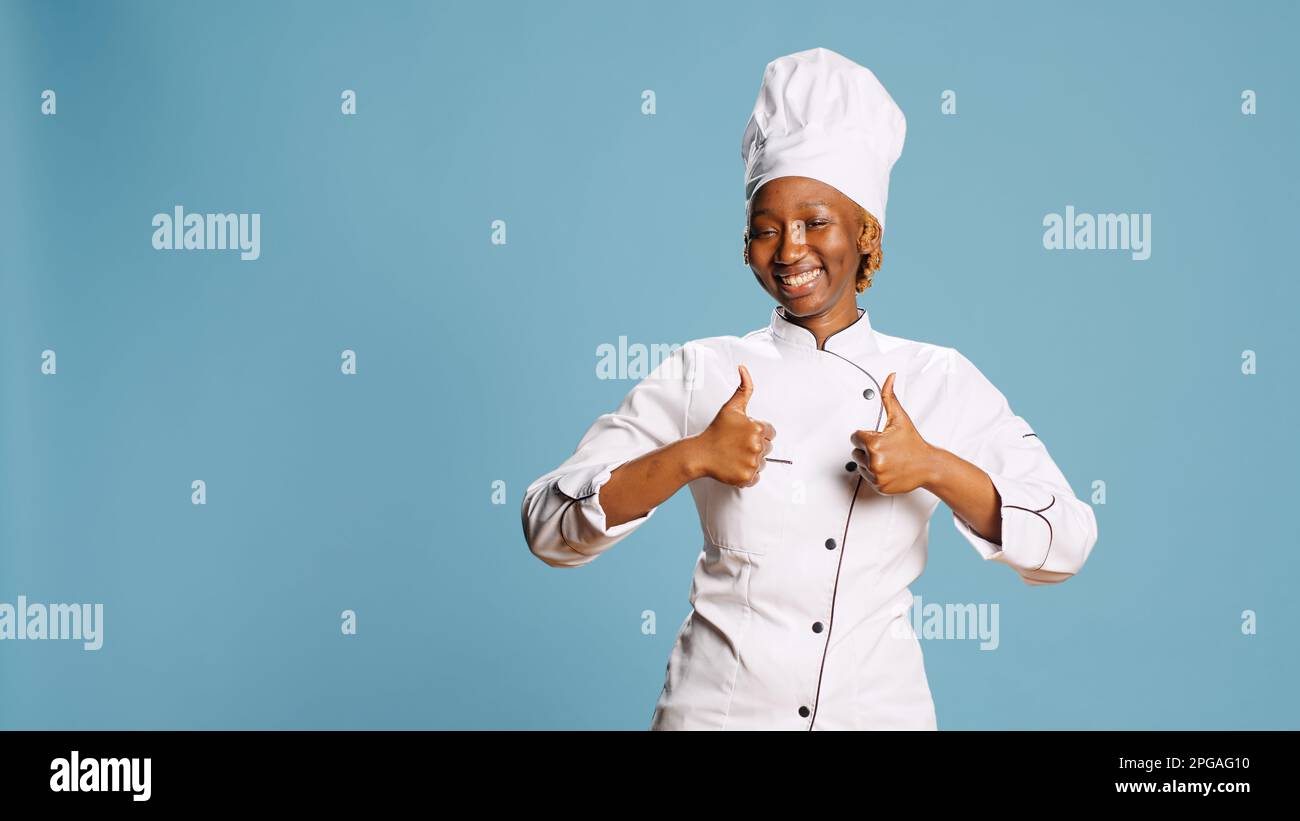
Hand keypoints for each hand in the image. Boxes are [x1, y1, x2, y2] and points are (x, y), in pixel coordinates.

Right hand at [694, 365, 775, 487]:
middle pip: (768, 448)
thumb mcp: (731, 407)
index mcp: (757, 428)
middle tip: (737, 445)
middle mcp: (758, 445)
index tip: (744, 435)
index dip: (758, 433)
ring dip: (752, 460)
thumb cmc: (716, 430)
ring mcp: (752, 462)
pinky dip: (747, 474)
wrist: (699, 453)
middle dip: (755, 447)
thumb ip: (744, 388)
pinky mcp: (747, 477)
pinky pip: (756, 477)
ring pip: (762, 463)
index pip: (771, 432)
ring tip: (735, 455)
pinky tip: (735, 466)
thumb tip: (743, 369)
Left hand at [851, 372, 936, 493]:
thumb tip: (890, 377)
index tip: (880, 437)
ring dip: (870, 461)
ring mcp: (876, 475)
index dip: (866, 435)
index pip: (855, 437)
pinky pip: (867, 477)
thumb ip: (889, 396)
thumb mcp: (900, 418)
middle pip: (856, 452)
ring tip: (888, 458)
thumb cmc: (913, 442)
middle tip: (887, 448)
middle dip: (868, 448)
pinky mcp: (878, 486)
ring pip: (860, 465)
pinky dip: (875, 473)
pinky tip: (889, 468)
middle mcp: (873, 461)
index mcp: (874, 443)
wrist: (928, 465)